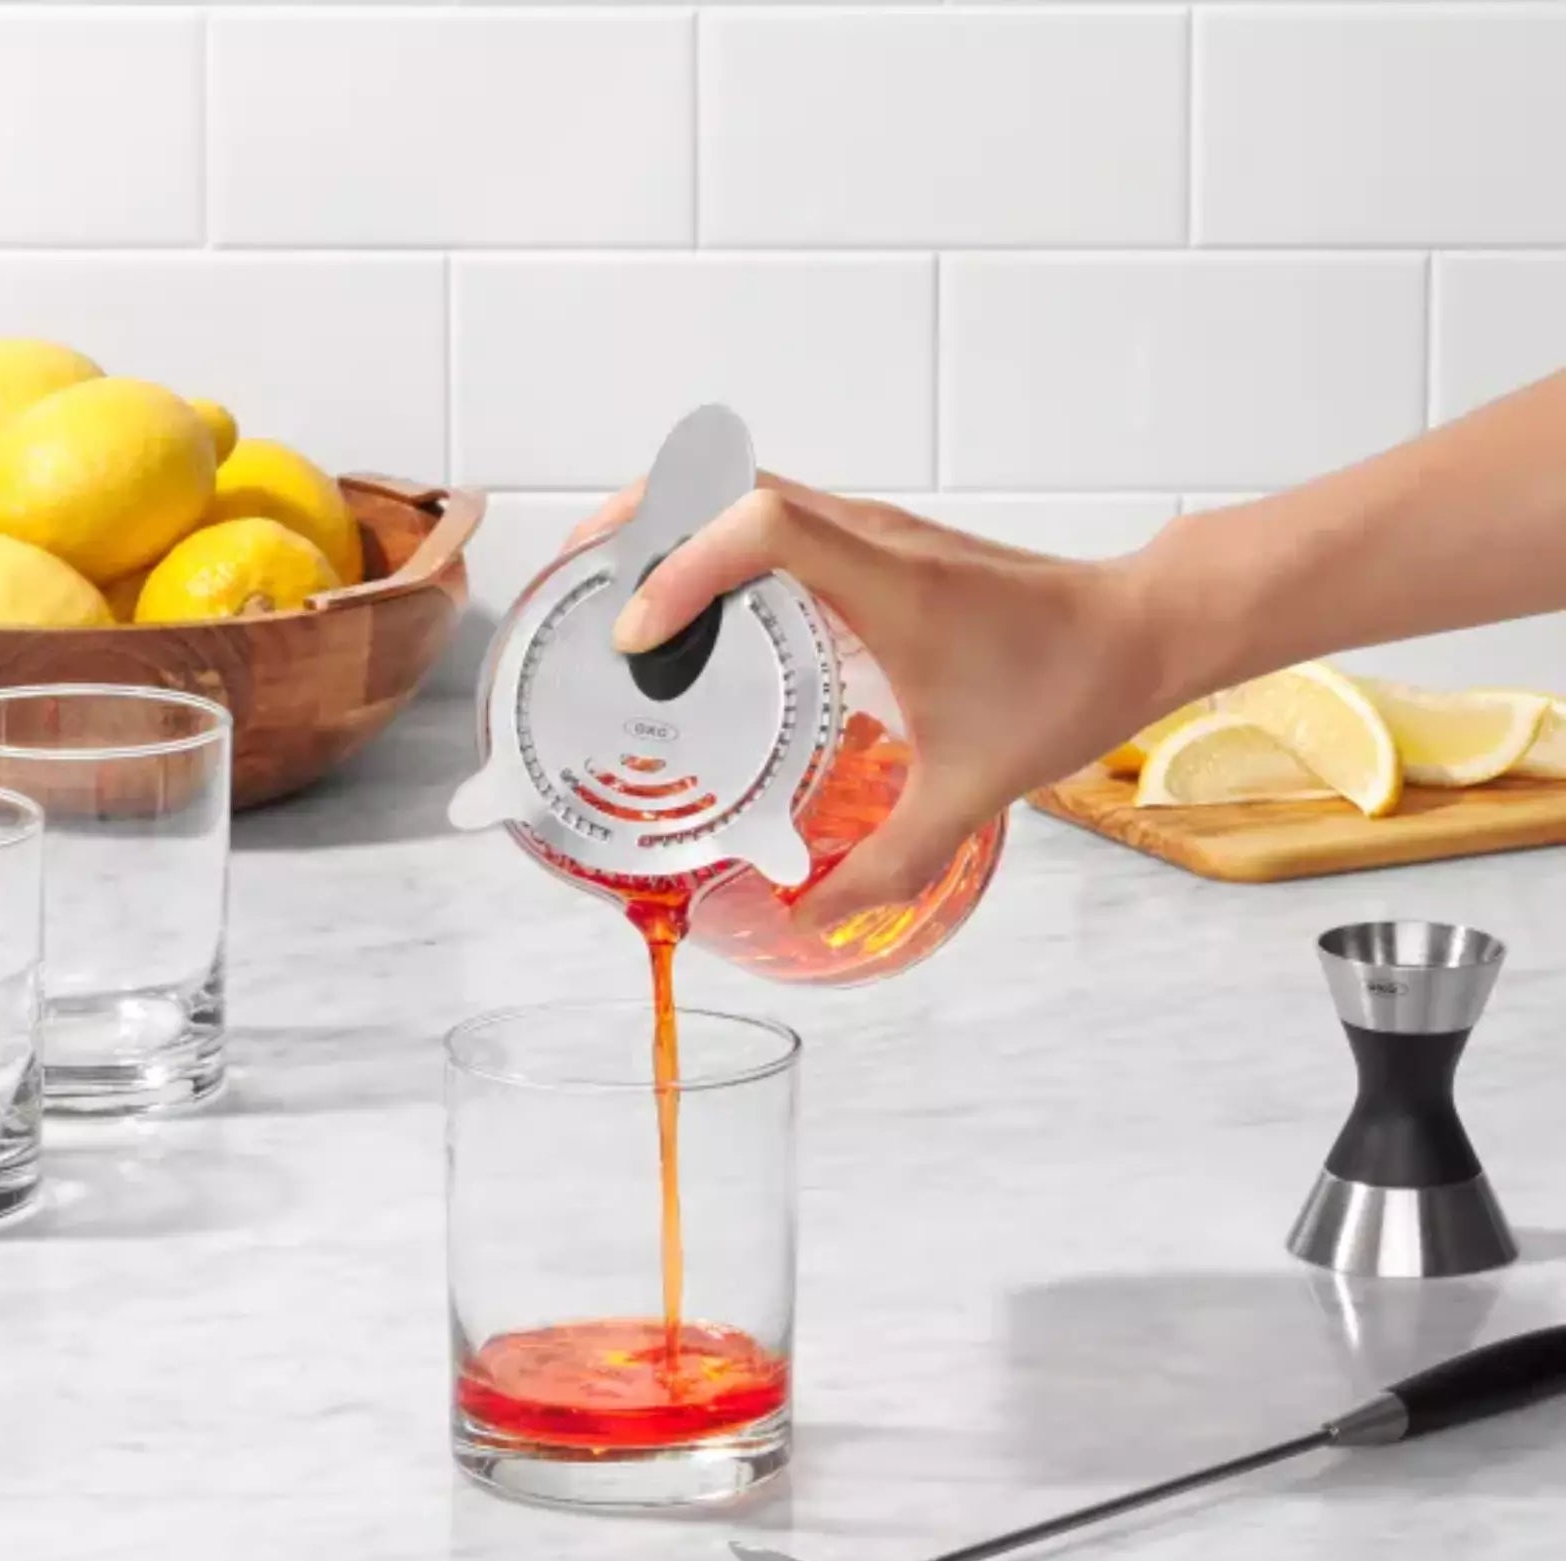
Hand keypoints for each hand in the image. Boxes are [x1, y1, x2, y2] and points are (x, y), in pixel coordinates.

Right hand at [566, 476, 1169, 923]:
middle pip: (726, 481)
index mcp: (888, 582)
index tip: (639, 637)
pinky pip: (775, 515)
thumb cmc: (1066, 691)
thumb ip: (890, 863)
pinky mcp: (879, 541)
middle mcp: (871, 536)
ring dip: (673, 523)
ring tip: (617, 592)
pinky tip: (700, 609)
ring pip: (746, 487)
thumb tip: (812, 918)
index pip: (759, 524)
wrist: (1140, 628)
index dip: (681, 565)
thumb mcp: (973, 792)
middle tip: (582, 585)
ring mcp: (873, 529)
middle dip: (640, 522)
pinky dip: (717, 541)